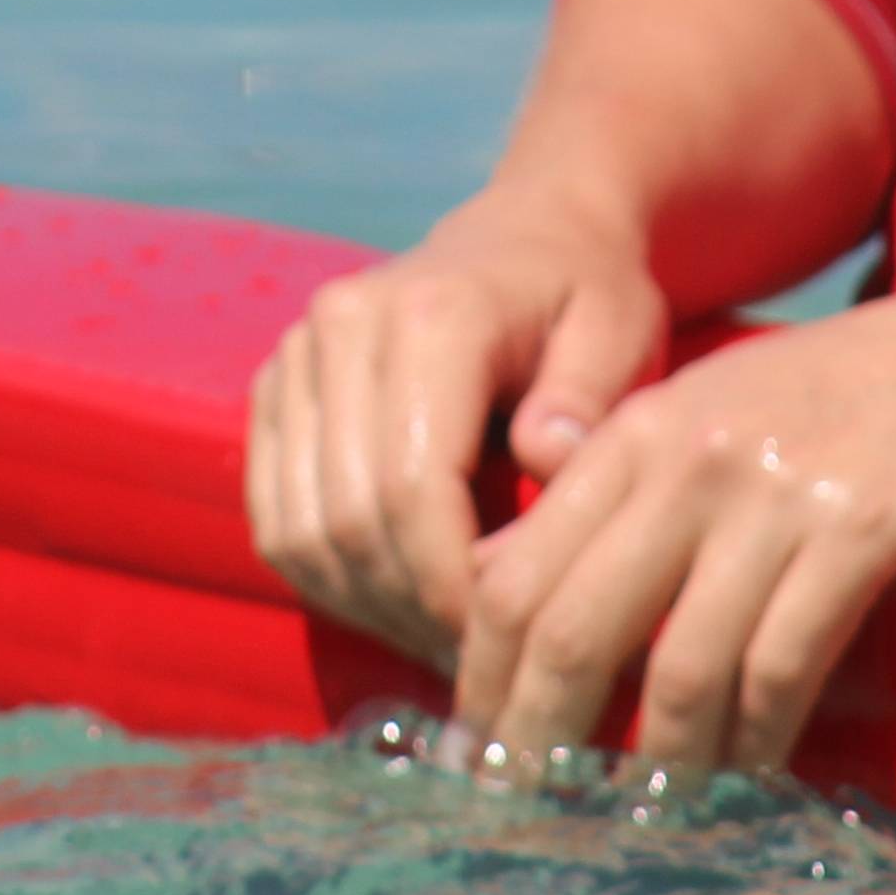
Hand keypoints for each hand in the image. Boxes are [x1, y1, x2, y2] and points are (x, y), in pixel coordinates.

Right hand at [246, 188, 669, 670]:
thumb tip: (545, 462)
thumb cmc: (587, 293)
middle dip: (411, 610)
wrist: (526, 232)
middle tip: (480, 662)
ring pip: (298, 529)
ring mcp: (296, 354)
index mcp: (431, 313)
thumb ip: (589, 399)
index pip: (412, 486)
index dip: (450, 585)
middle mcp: (342, 326)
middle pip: (348, 517)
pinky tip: (393, 601)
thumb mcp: (621, 330)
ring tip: (439, 640)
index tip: (508, 639)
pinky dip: (325, 577)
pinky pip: (274, 516)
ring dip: (365, 606)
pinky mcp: (274, 387)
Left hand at [448, 264, 895, 786]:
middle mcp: (685, 459)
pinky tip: (747, 786)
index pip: (511, 571)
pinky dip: (756, 746)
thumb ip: (629, 491)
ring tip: (638, 827)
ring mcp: (771, 494)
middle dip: (536, 739)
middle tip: (526, 816)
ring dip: (653, 768)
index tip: (474, 750)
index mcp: (635, 432)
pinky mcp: (860, 528)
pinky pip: (781, 669)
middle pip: (569, 628)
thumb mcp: (719, 412)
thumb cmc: (859, 391)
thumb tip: (531, 601)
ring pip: (676, 669)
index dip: (482, 677)